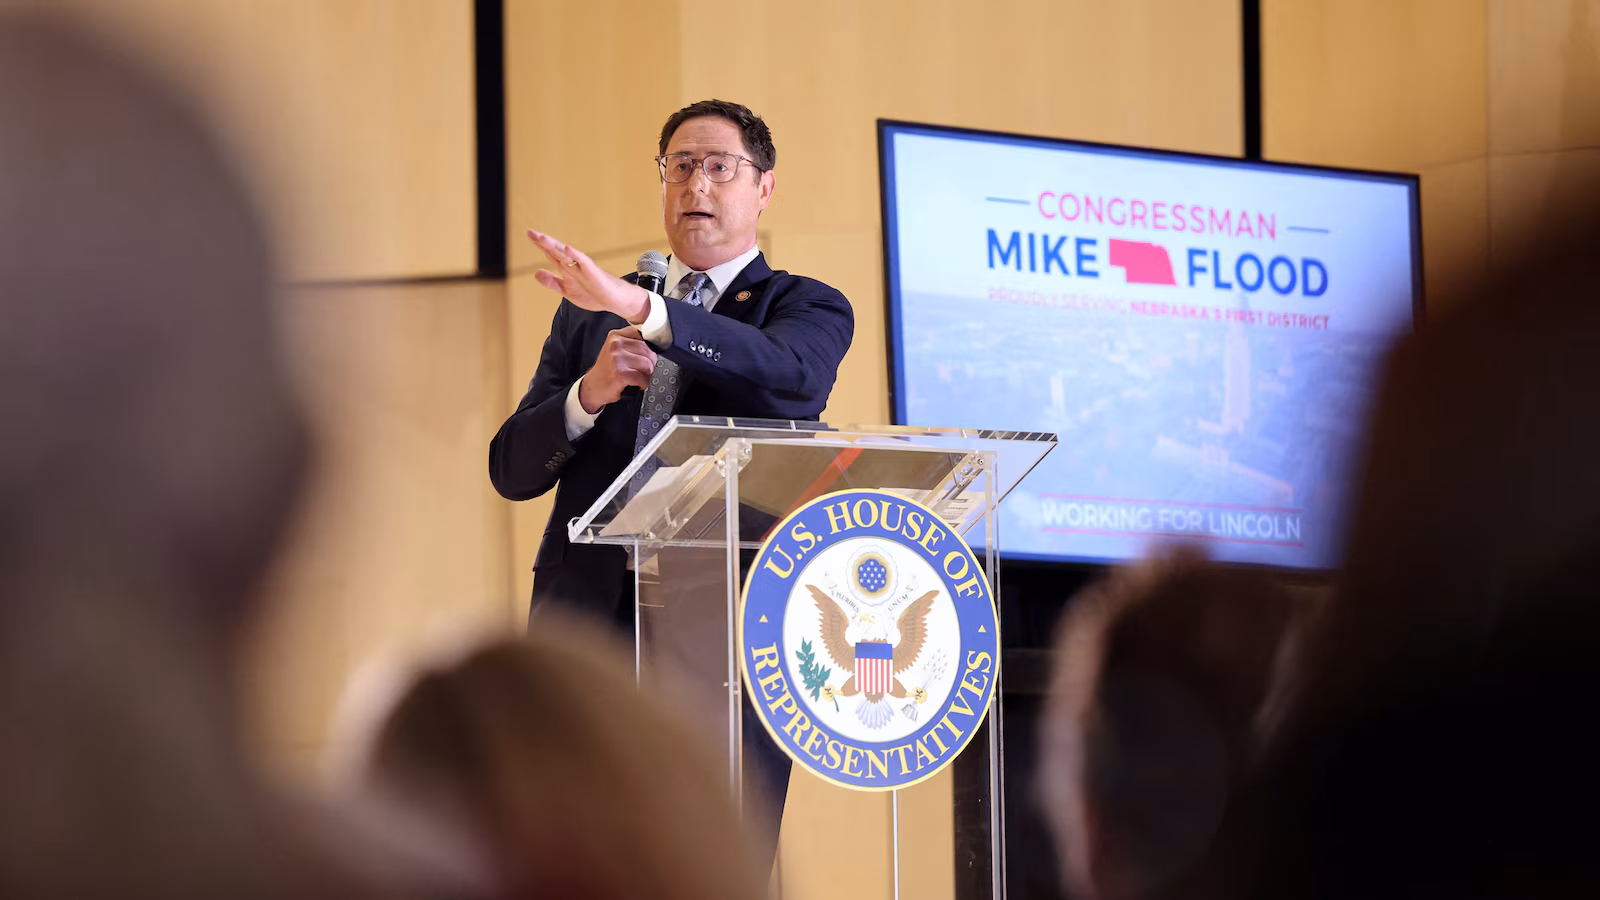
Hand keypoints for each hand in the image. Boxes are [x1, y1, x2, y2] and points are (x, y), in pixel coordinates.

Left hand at [527, 229, 650, 322]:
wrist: (614, 300)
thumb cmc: (594, 293)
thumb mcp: (567, 290)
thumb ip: (552, 282)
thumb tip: (536, 273)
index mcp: (567, 269)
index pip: (551, 253)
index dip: (540, 245)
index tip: (529, 234)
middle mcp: (573, 265)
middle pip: (555, 251)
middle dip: (543, 242)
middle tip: (530, 232)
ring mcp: (583, 267)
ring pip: (566, 254)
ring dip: (554, 246)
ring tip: (542, 238)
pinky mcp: (593, 272)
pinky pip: (583, 262)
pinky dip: (575, 255)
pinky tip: (567, 249)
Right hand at [578, 326, 655, 412]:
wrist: (593, 387)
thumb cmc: (607, 370)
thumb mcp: (617, 350)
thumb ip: (633, 343)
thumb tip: (655, 344)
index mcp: (616, 335)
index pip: (645, 336)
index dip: (649, 349)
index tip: (645, 356)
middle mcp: (616, 344)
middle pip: (649, 351)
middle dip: (649, 364)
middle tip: (640, 370)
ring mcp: (617, 358)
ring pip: (648, 364)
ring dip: (646, 374)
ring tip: (637, 377)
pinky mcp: (620, 373)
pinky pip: (643, 378)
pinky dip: (643, 384)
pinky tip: (635, 384)